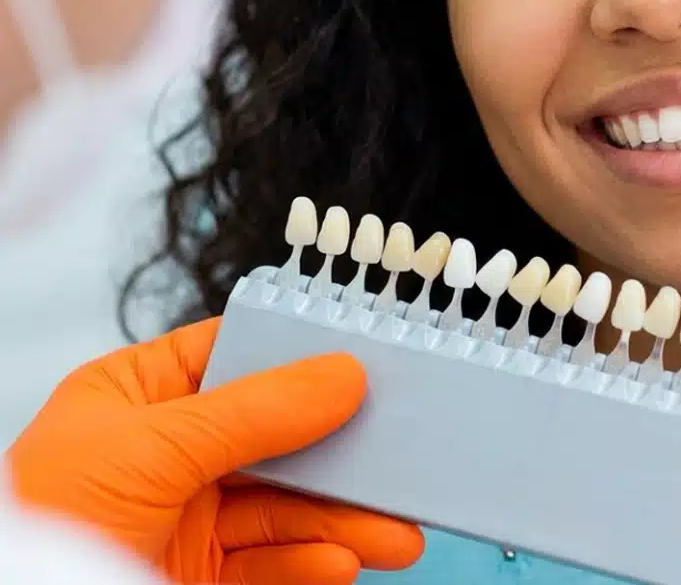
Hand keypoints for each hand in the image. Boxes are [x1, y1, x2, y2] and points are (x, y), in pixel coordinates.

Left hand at [5, 318, 423, 583]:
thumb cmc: (39, 525)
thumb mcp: (154, 447)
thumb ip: (257, 410)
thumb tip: (342, 373)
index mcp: (139, 396)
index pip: (236, 357)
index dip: (301, 356)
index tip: (368, 359)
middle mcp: (166, 454)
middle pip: (278, 440)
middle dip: (343, 457)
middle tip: (402, 459)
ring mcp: (184, 519)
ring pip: (285, 509)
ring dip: (345, 522)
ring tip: (396, 533)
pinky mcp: (198, 578)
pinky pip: (270, 565)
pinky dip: (310, 565)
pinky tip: (340, 564)